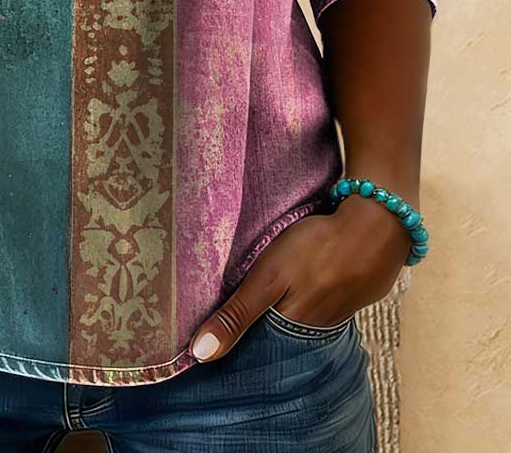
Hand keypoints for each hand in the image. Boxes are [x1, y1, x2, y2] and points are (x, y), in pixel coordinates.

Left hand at [190, 193, 411, 360]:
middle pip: (278, 338)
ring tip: (259, 307)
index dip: (235, 346)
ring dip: (281, 315)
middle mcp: (316, 329)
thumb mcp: (269, 278)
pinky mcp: (348, 293)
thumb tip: (200, 355)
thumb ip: (237, 315)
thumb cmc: (318, 248)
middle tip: (227, 325)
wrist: (377, 223)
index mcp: (293, 331)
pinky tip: (297, 288)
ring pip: (298, 321)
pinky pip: (319, 304)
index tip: (208, 347)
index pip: (257, 351)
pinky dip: (304, 299)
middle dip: (256, 334)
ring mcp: (336, 311)